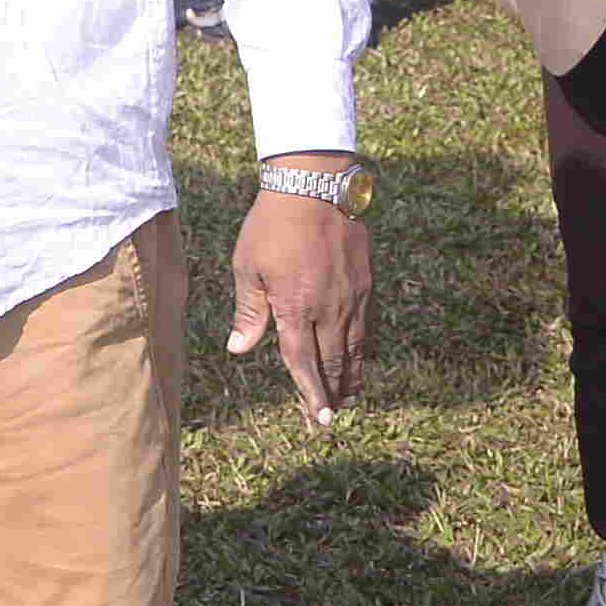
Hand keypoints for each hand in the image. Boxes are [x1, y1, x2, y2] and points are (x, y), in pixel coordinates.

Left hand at [224, 176, 373, 423]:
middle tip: (331, 419)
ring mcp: (352, 297)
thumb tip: (239, 349)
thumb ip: (249, 311)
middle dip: (332, 394)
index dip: (311, 393)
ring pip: (355, 350)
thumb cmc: (271, 225)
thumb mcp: (248, 266)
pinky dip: (363, 350)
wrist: (315, 186)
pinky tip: (358, 360)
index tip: (320, 419)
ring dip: (352, 377)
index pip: (303, 363)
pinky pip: (367, 328)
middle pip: (333, 363)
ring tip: (348, 399)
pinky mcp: (367, 284)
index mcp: (296, 307)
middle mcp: (329, 308)